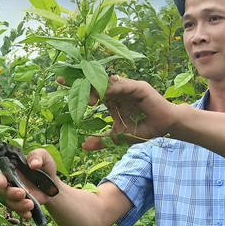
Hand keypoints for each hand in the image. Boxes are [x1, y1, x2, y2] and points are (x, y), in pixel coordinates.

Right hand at [0, 148, 57, 219]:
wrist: (54, 184)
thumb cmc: (45, 167)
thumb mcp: (44, 157)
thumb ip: (37, 156)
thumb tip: (33, 164)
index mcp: (13, 169)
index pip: (2, 173)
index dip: (0, 179)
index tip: (4, 183)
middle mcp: (12, 182)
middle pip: (3, 190)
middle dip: (11, 193)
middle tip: (23, 193)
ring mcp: (16, 194)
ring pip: (10, 202)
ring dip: (18, 205)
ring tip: (31, 204)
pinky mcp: (22, 203)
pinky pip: (18, 211)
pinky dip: (23, 213)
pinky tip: (29, 214)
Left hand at [57, 74, 178, 150]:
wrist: (164, 128)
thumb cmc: (143, 129)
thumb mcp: (118, 137)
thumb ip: (102, 140)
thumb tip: (84, 145)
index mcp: (112, 99)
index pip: (91, 90)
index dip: (76, 87)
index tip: (59, 84)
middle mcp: (117, 90)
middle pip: (95, 82)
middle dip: (79, 80)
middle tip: (61, 80)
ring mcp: (127, 87)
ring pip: (106, 83)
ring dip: (94, 89)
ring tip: (86, 100)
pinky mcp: (138, 87)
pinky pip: (122, 85)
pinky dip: (112, 88)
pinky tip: (102, 92)